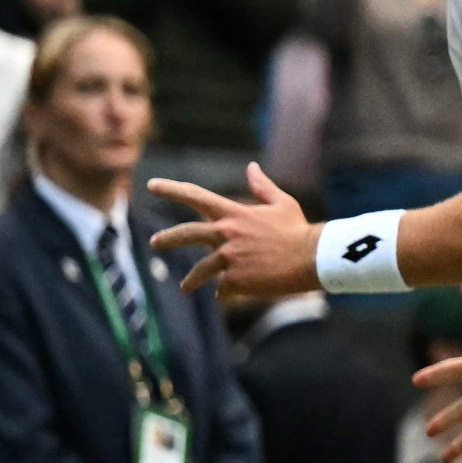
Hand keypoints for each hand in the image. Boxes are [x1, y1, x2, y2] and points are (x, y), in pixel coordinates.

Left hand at [147, 161, 320, 296]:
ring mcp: (228, 258)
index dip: (171, 189)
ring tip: (186, 287)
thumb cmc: (298, 229)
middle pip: (185, 234)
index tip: (151, 185)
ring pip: (199, 271)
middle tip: (154, 243)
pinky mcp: (235, 280)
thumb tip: (251, 167)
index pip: (195, 196)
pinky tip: (230, 295)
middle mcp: (226, 234)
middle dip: (166, 239)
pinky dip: (226, 292)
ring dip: (191, 280)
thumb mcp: (282, 203)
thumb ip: (262, 187)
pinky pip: (223, 289)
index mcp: (234, 213)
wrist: (311, 258)